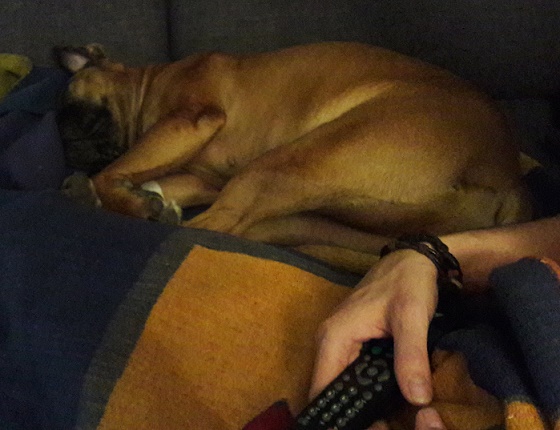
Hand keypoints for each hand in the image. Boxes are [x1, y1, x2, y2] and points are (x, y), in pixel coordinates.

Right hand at [310, 249, 445, 428]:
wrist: (414, 259)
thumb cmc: (408, 282)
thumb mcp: (412, 316)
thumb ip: (411, 356)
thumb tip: (417, 399)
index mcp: (334, 336)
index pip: (322, 389)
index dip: (339, 415)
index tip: (368, 429)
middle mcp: (330, 341)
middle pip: (331, 390)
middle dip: (351, 412)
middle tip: (382, 427)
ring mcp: (340, 342)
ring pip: (342, 384)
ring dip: (360, 404)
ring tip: (386, 420)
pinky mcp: (353, 342)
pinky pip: (353, 374)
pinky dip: (367, 390)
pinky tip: (386, 402)